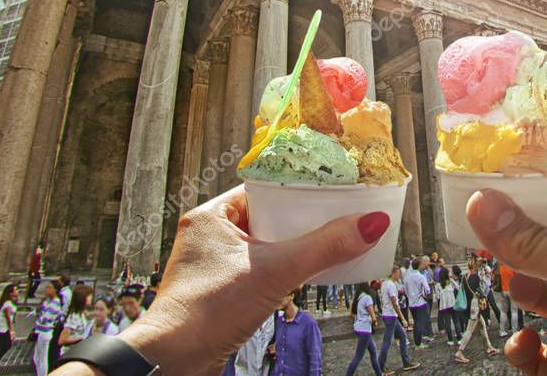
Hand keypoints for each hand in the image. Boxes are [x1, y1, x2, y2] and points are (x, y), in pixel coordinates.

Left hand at [118, 184, 389, 374]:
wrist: (173, 362)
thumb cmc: (209, 310)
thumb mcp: (276, 271)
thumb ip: (325, 246)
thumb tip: (373, 223)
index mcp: (211, 214)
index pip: (263, 189)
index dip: (297, 188)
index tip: (329, 188)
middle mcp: (208, 235)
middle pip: (267, 217)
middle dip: (300, 221)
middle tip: (334, 218)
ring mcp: (211, 265)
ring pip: (263, 246)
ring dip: (291, 248)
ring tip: (324, 246)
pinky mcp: (217, 292)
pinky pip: (257, 270)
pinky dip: (279, 271)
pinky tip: (300, 278)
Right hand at [467, 189, 546, 374]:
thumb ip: (531, 238)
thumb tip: (481, 204)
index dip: (543, 203)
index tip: (503, 197)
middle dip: (523, 250)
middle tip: (494, 243)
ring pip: (544, 301)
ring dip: (522, 293)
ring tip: (516, 289)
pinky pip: (540, 356)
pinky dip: (524, 348)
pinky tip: (526, 342)